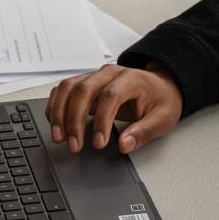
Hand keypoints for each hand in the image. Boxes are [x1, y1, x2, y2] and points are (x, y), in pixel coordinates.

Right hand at [43, 63, 182, 154]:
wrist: (159, 86)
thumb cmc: (160, 101)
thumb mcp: (163, 119)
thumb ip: (144, 132)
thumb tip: (125, 145)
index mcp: (132, 79)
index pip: (111, 96)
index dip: (102, 120)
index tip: (99, 143)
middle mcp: (109, 73)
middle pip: (84, 89)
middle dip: (74, 119)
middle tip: (74, 145)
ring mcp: (95, 76)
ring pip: (69, 87)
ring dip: (60, 113)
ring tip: (59, 138)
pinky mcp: (85, 83)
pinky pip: (64, 89)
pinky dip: (55, 106)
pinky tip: (55, 124)